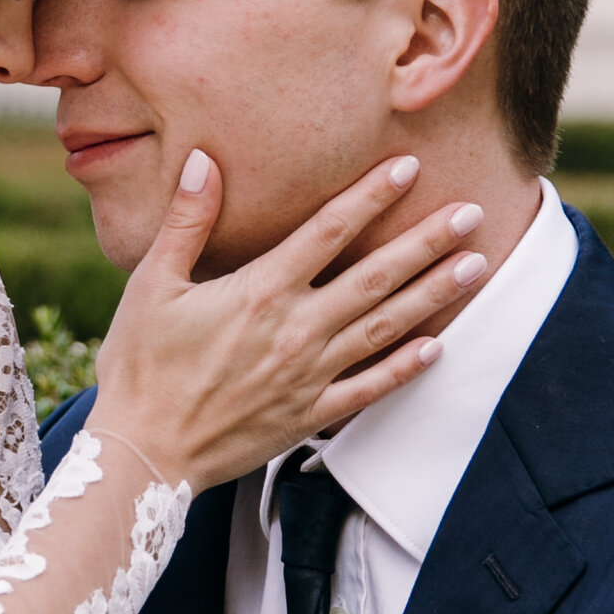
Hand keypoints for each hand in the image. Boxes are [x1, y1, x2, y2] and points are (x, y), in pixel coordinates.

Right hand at [91, 153, 486, 493]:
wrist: (141, 452)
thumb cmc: (139, 367)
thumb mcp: (151, 285)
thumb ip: (186, 222)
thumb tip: (203, 161)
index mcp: (259, 291)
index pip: (328, 231)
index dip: (371, 196)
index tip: (409, 169)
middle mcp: (295, 330)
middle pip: (376, 277)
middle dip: (428, 242)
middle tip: (473, 214)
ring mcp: (307, 376)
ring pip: (385, 327)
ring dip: (433, 295)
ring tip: (474, 266)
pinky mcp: (307, 415)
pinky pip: (368, 389)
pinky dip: (405, 368)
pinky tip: (436, 347)